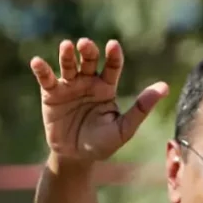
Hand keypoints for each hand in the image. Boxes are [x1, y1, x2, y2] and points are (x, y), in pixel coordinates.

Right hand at [30, 38, 168, 164]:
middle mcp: (88, 81)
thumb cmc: (102, 144)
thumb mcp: (123, 129)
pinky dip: (41, 69)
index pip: (112, 65)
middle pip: (89, 59)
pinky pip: (46, 79)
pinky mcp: (51, 94)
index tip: (113, 46)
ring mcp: (69, 86)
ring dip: (67, 54)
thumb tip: (165, 87)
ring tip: (67, 46)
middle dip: (88, 50)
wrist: (75, 158)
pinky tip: (37, 62)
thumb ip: (141, 108)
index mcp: (107, 87)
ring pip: (68, 64)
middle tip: (85, 44)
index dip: (113, 55)